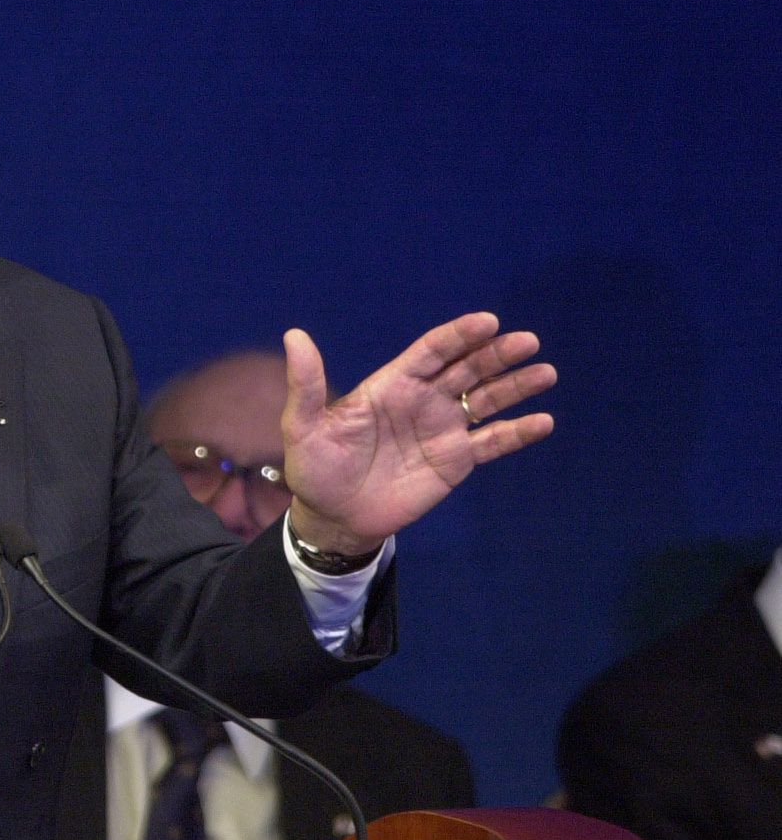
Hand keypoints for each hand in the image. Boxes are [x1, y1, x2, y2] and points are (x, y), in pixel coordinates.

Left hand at [281, 312, 555, 554]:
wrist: (333, 517)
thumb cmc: (316, 468)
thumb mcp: (304, 426)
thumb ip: (307, 384)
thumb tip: (294, 336)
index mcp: (392, 385)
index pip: (432, 351)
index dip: (459, 335)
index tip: (488, 321)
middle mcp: (423, 400)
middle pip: (466, 369)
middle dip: (497, 354)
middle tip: (527, 341)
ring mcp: (443, 430)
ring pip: (486, 400)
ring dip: (516, 386)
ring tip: (546, 373)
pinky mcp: (455, 462)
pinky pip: (492, 443)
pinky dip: (518, 432)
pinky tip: (543, 422)